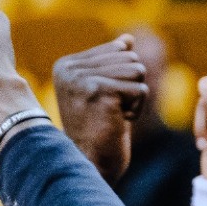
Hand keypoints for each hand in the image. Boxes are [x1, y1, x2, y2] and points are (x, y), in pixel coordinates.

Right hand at [52, 35, 146, 182]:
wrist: (90, 166)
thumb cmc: (97, 130)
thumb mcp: (103, 91)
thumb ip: (112, 63)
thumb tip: (128, 40)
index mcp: (66, 65)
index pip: (118, 49)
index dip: (122, 78)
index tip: (102, 102)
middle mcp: (69, 69)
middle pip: (130, 57)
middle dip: (130, 86)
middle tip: (109, 111)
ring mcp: (83, 79)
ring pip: (137, 70)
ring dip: (134, 97)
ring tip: (114, 115)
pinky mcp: (100, 91)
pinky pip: (140, 89)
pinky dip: (137, 109)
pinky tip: (118, 121)